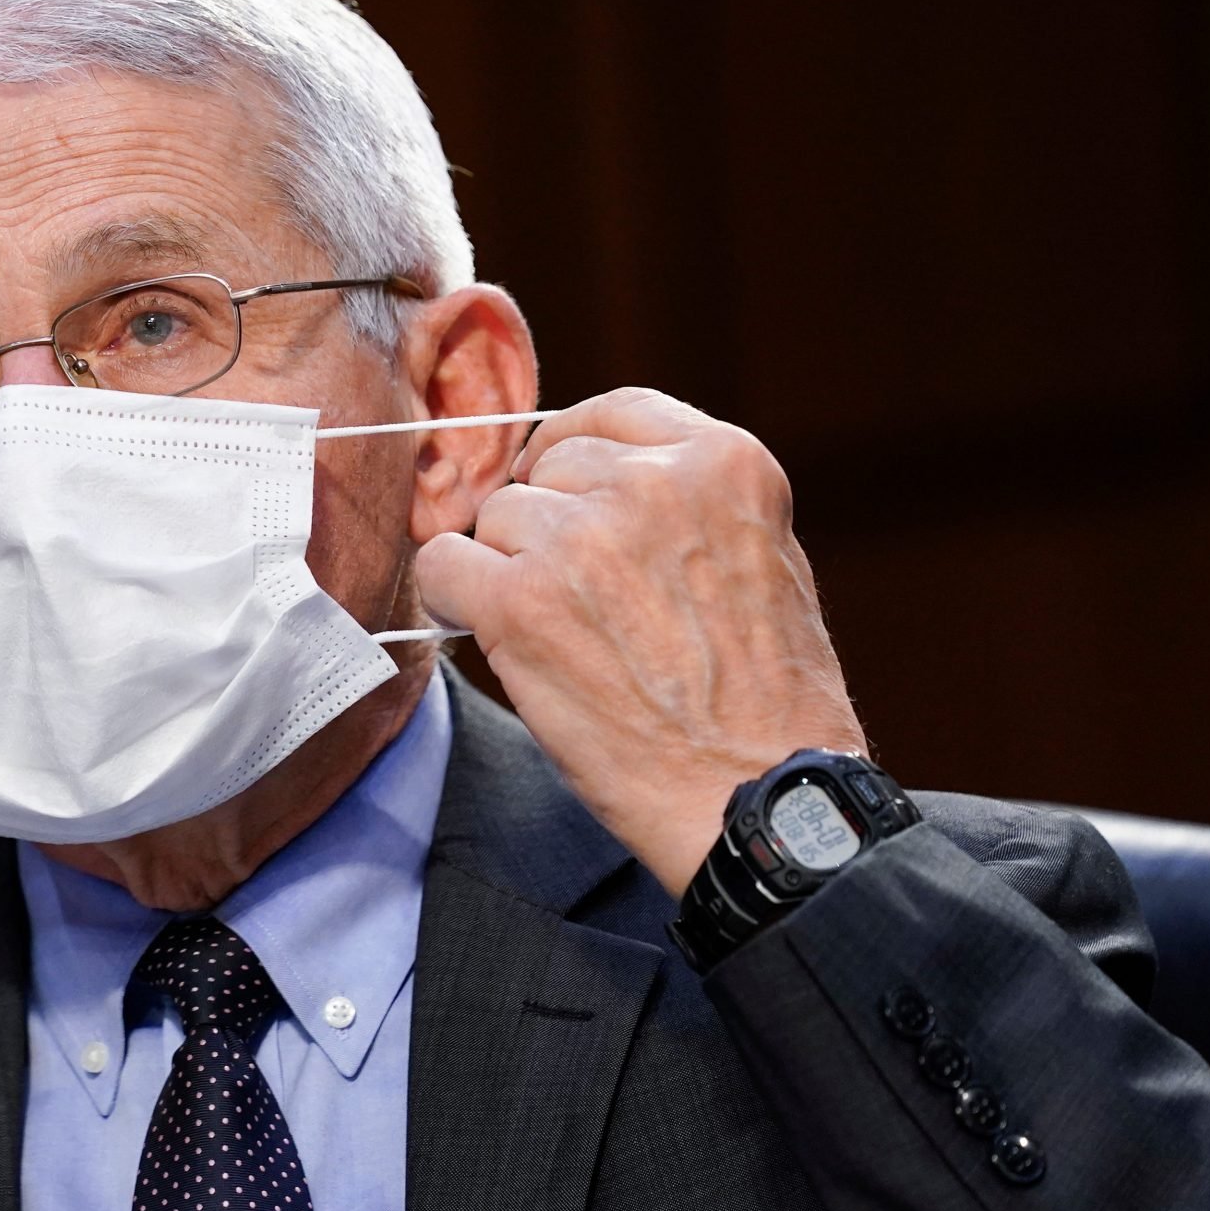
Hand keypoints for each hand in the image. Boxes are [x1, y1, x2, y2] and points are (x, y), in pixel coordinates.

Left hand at [415, 388, 866, 896]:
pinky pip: (443, 564)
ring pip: (495, 520)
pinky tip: (495, 635)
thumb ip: (686, 502)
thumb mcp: (762, 556)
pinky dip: (453, 598)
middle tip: (586, 605)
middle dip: (549, 529)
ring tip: (569, 639)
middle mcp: (650, 483)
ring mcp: (581, 539)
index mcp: (723, 462)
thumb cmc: (766, 697)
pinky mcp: (520, 602)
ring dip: (511, 571)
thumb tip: (588, 476)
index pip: (612, 413)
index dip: (574, 453)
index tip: (562, 489)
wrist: (758, 797)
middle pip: (545, 472)